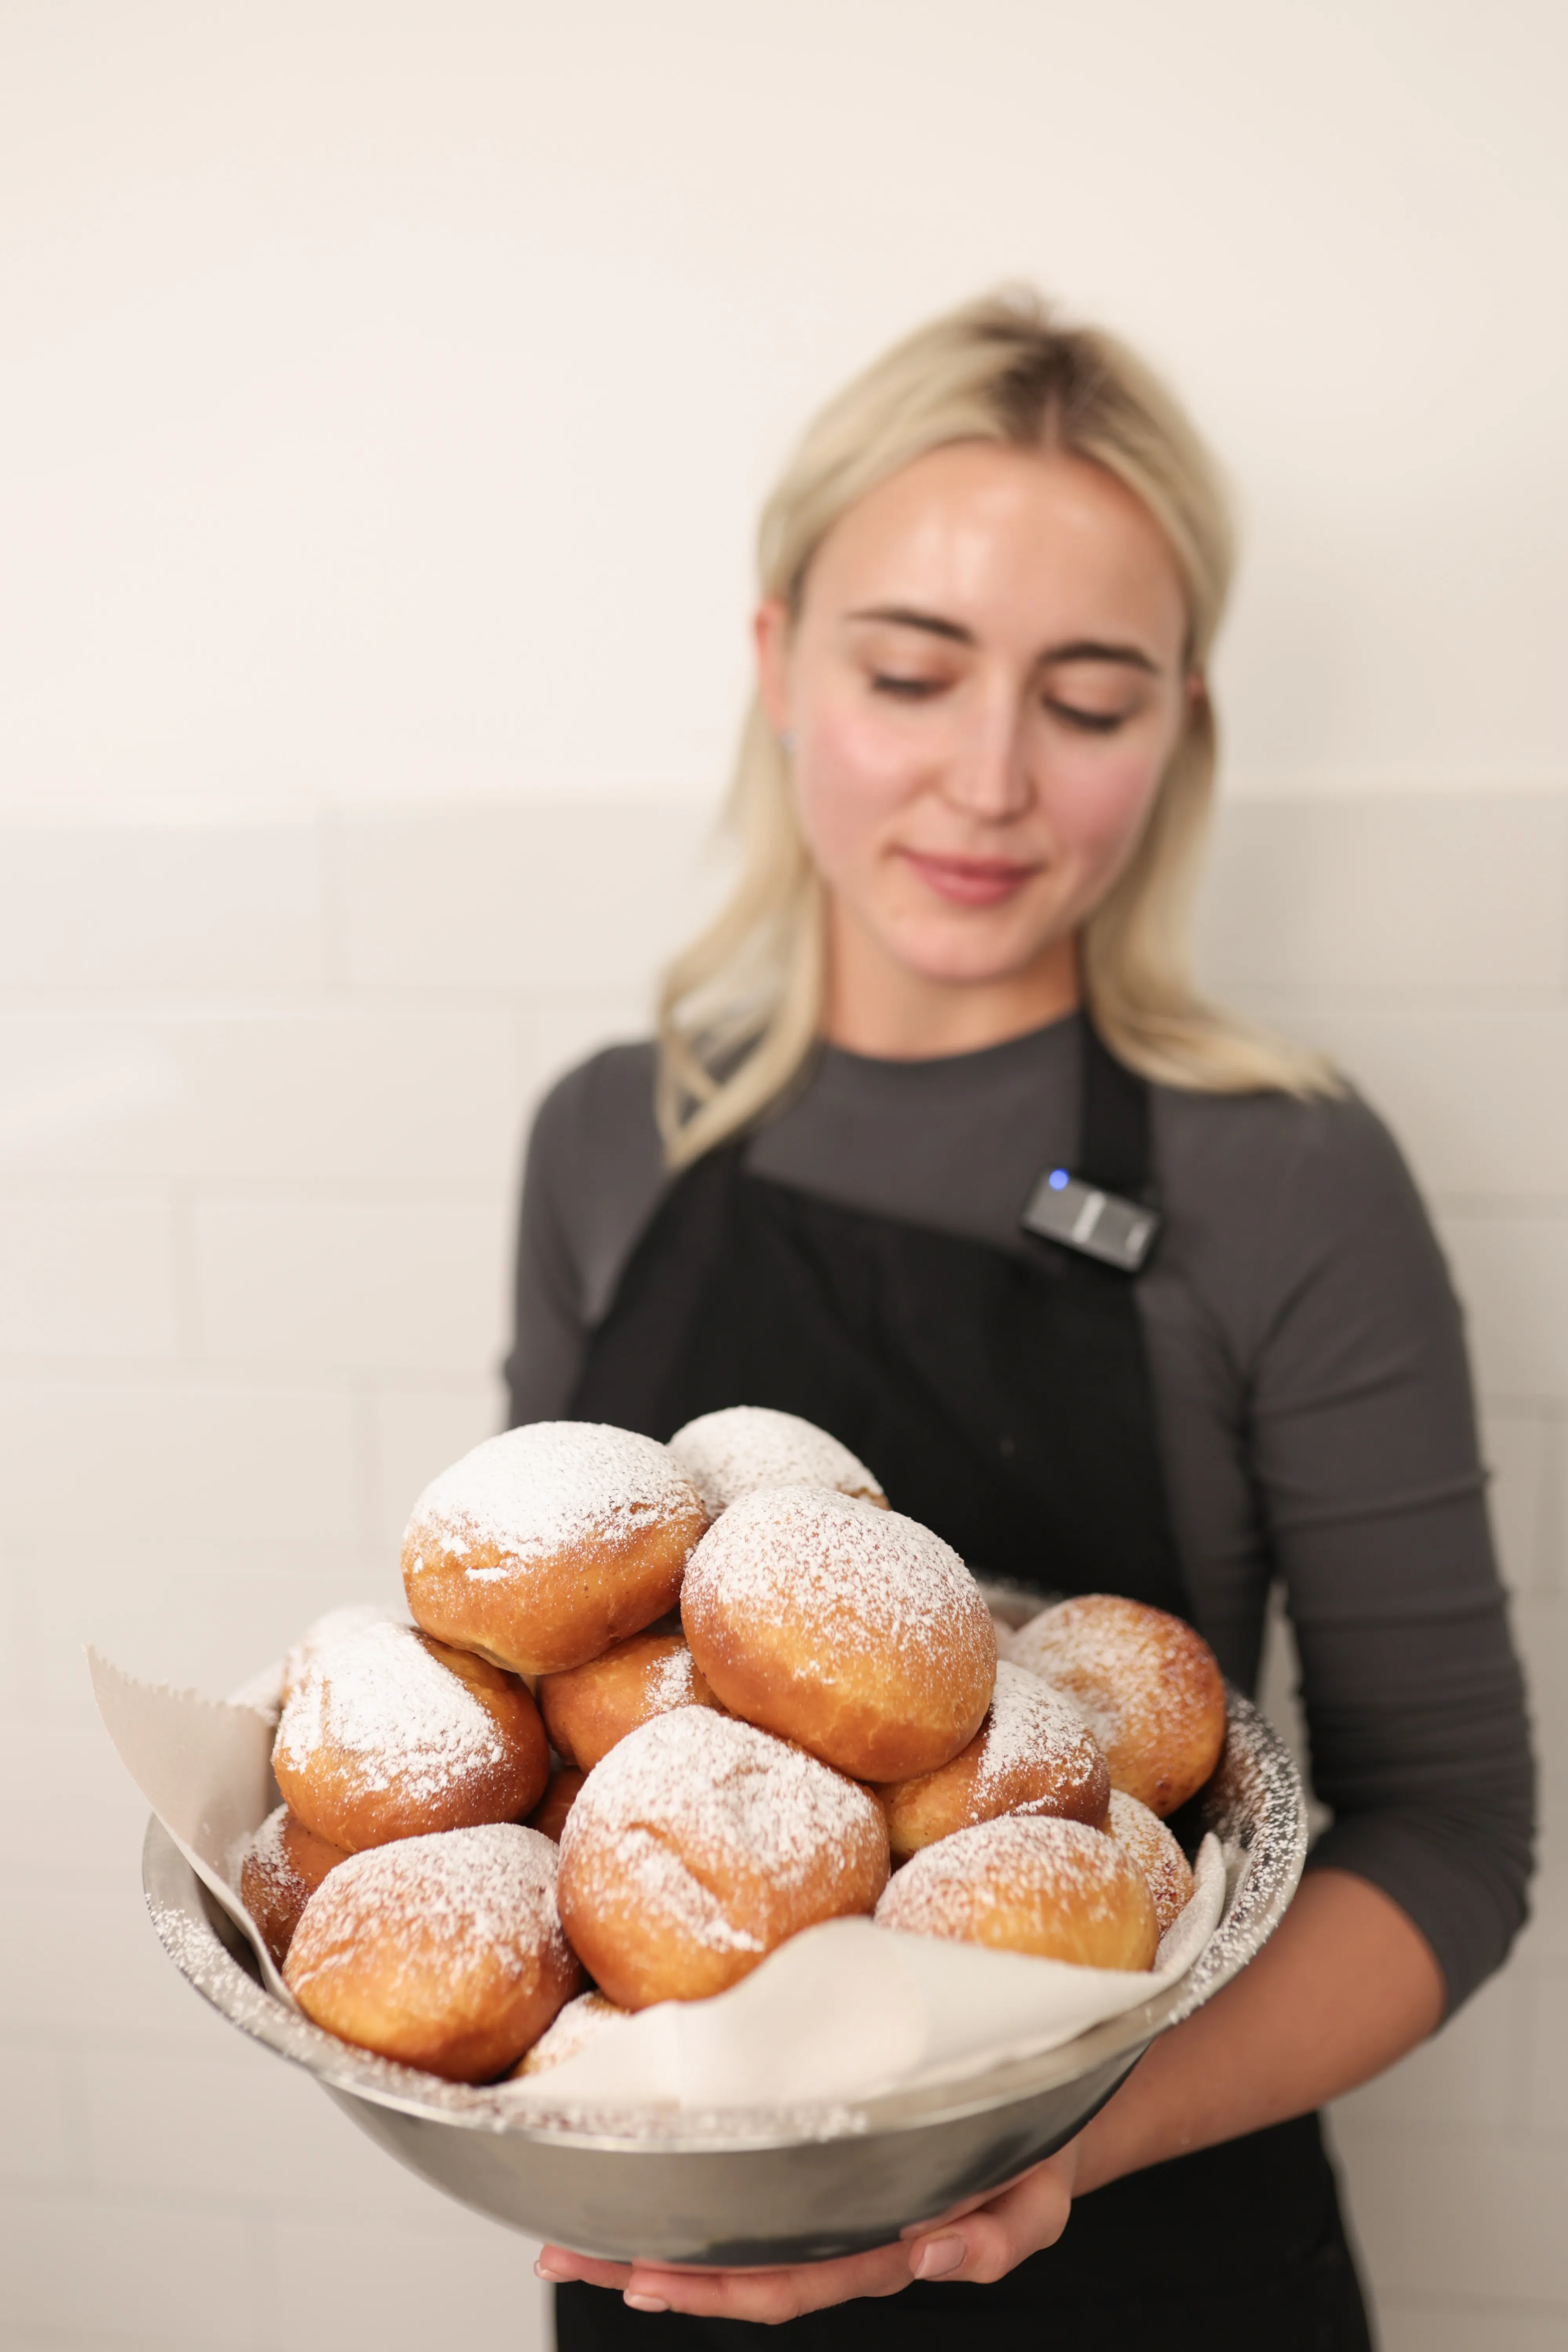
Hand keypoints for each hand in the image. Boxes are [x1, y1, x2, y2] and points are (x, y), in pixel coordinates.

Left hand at [535, 2141, 1078, 2322]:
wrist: (1047, 2114)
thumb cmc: (1035, 2153)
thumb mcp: (1038, 2199)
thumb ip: (999, 2238)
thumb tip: (938, 2256)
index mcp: (883, 2248)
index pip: (783, 2281)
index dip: (712, 2287)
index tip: (640, 2276)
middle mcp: (844, 2235)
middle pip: (735, 2273)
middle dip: (649, 2271)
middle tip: (567, 2256)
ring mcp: (833, 2206)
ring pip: (733, 2239)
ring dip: (653, 2241)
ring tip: (574, 2238)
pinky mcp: (830, 2163)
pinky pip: (754, 2197)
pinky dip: (698, 2200)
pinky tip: (649, 2190)